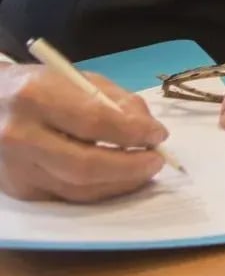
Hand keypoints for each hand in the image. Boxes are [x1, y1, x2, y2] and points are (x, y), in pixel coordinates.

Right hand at [0, 65, 168, 201]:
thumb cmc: (37, 86)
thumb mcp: (76, 78)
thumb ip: (116, 101)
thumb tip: (149, 131)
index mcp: (35, 97)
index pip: (93, 122)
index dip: (132, 133)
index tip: (159, 135)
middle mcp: (19, 136)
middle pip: (84, 165)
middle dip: (129, 167)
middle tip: (157, 161)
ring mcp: (14, 168)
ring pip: (76, 189)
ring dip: (118, 184)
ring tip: (144, 173)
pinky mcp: (16, 189)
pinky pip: (65, 196)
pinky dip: (98, 191)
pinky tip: (117, 180)